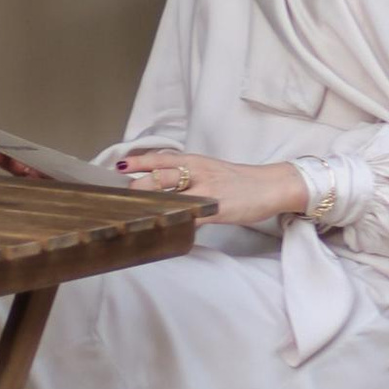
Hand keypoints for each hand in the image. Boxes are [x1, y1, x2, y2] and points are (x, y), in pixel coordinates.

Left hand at [116, 150, 305, 227]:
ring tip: (134, 210)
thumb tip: (159, 180)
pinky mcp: (218, 208)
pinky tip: (166, 229)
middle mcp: (198, 172)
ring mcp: (208, 190)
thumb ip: (185, 173)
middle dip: (139, 186)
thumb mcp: (209, 169)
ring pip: (174, 196)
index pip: (160, 159)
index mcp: (194, 161)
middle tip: (120, 195)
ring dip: (153, 203)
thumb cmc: (238, 180)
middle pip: (162, 176)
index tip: (118, 167)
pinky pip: (193, 216)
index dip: (139, 163)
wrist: (270, 186)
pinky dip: (179, 222)